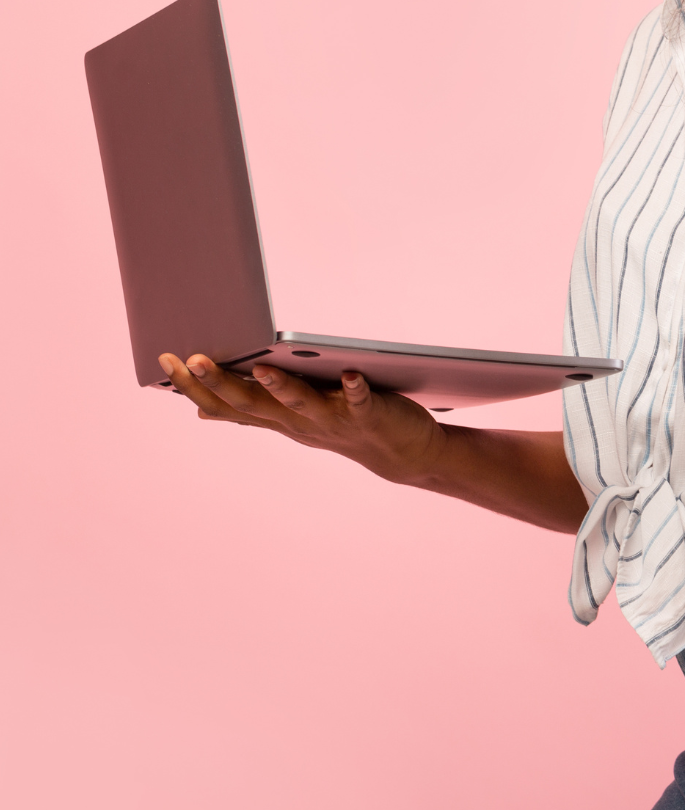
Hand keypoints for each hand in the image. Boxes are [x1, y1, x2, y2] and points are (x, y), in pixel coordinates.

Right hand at [159, 352, 450, 488]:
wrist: (396, 450)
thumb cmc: (338, 423)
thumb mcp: (289, 418)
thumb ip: (251, 410)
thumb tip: (200, 411)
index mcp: (277, 418)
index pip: (226, 405)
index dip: (193, 387)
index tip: (163, 360)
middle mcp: (298, 422)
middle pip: (253, 403)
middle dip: (221, 382)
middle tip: (193, 358)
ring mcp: (332, 419)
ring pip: (301, 404)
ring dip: (281, 387)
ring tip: (263, 367)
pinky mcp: (367, 413)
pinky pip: (360, 400)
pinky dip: (355, 388)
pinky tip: (353, 372)